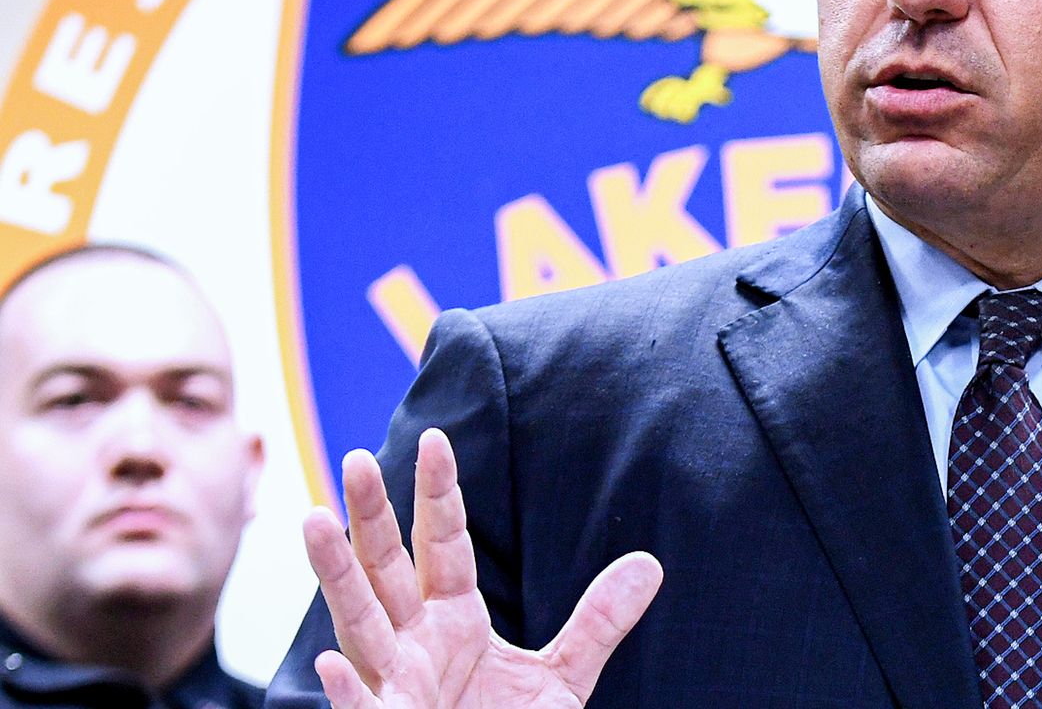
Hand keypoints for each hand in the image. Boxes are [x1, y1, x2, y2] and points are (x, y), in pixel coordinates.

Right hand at [302, 428, 663, 707]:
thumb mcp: (562, 678)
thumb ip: (597, 622)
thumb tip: (648, 565)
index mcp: (451, 620)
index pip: (444, 544)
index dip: (439, 494)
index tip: (436, 438)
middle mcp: (413, 644)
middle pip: (386, 568)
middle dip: (371, 515)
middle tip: (355, 458)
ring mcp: (396, 687)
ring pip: (359, 623)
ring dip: (336, 575)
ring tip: (312, 519)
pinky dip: (348, 690)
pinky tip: (330, 661)